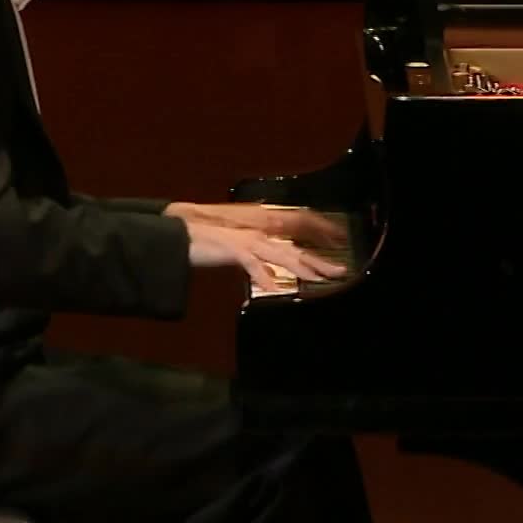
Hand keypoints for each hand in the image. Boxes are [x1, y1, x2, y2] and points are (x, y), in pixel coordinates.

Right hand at [182, 220, 348, 291]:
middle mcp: (259, 236)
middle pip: (295, 251)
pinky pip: (252, 264)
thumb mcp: (238, 255)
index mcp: (261, 238)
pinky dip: (263, 275)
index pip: (294, 248)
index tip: (333, 267)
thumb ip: (257, 264)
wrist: (183, 235)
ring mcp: (247, 241)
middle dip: (319, 262)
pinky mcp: (233, 249)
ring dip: (300, 267)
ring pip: (280, 254)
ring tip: (317, 278)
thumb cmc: (208, 245)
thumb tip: (271, 277)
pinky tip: (272, 287)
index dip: (316, 256)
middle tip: (340, 272)